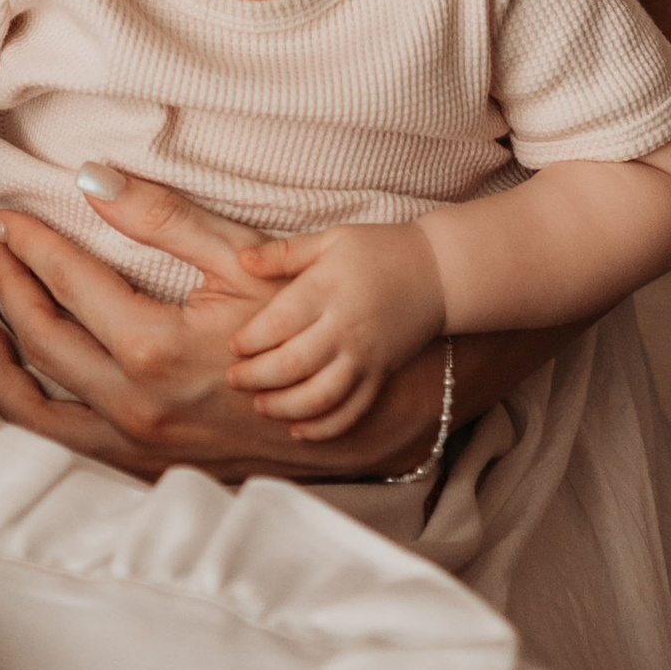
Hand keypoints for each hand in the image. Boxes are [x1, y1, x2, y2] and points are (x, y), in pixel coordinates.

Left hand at [0, 176, 448, 481]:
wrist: (352, 410)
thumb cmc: (297, 322)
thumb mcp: (238, 257)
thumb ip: (161, 217)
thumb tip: (92, 177)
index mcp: (155, 350)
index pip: (67, 286)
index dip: (29, 246)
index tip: (2, 218)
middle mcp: (137, 406)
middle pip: (42, 343)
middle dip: (8, 288)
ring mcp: (140, 446)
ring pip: (40, 414)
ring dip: (3, 366)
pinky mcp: (149, 466)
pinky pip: (69, 447)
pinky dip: (36, 412)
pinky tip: (28, 382)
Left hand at [226, 221, 440, 437]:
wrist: (438, 272)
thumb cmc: (377, 250)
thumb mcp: (330, 240)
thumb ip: (284, 253)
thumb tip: (242, 258)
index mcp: (327, 290)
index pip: (278, 323)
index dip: (250, 340)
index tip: (232, 345)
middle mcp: (345, 328)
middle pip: (292, 365)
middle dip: (257, 377)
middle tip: (234, 379)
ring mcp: (365, 357)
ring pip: (319, 396)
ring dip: (285, 407)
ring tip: (261, 405)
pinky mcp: (380, 376)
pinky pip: (351, 411)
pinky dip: (324, 427)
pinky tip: (299, 429)